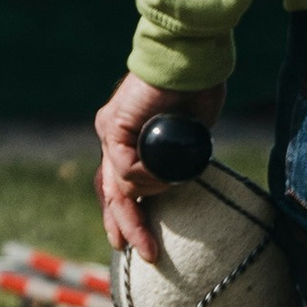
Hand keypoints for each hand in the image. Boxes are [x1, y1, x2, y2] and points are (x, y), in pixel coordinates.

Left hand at [94, 69, 227, 267]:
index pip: (115, 182)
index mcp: (127, 137)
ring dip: (145, 201)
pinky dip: (147, 178)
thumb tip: (178, 176)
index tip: (129, 240)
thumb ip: (178, 155)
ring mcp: (109, 131)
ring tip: (167, 198)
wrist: (190, 56)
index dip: (122, 212)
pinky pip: (126, 170)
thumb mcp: (187, 134)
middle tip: (138, 250)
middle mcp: (111, 135)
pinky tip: (165, 174)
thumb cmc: (198, 86)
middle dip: (122, 224)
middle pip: (108, 190)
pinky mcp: (112, 126)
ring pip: (117, 186)